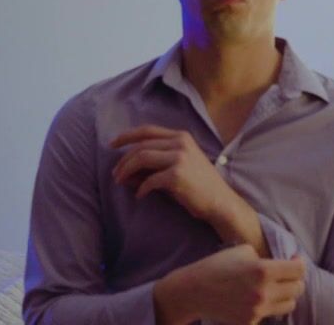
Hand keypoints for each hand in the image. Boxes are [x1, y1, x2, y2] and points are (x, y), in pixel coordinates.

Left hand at [111, 125, 235, 221]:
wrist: (220, 201)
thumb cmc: (199, 186)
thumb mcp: (179, 166)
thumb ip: (156, 163)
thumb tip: (126, 170)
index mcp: (182, 136)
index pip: (148, 130)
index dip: (127, 136)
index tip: (113, 144)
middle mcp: (180, 143)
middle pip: (141, 146)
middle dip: (123, 160)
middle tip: (115, 174)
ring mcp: (179, 158)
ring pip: (141, 158)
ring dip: (126, 171)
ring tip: (121, 182)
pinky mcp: (176, 175)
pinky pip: (149, 180)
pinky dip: (141, 189)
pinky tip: (140, 196)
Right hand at [154, 244, 305, 324]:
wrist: (194, 291)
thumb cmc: (218, 265)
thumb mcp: (244, 251)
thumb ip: (267, 256)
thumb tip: (285, 263)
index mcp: (263, 270)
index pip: (298, 270)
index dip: (299, 263)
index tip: (294, 261)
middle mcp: (263, 292)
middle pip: (298, 288)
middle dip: (295, 279)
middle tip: (286, 274)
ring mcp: (257, 310)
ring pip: (289, 304)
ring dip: (287, 295)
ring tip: (276, 288)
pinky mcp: (250, 323)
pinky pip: (271, 314)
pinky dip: (269, 306)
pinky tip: (259, 298)